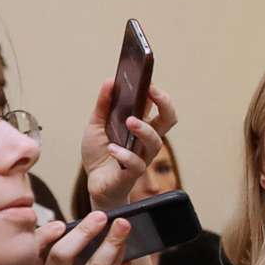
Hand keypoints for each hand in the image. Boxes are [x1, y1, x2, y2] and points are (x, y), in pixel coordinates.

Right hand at [25, 211, 130, 264]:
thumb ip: (49, 262)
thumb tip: (69, 229)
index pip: (32, 254)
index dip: (44, 236)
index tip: (58, 223)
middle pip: (61, 257)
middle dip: (83, 233)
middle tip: (100, 216)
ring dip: (110, 245)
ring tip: (123, 228)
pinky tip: (127, 256)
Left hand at [82, 79, 176, 212]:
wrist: (95, 183)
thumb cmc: (100, 154)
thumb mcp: (96, 124)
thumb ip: (103, 105)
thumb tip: (110, 81)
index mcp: (141, 125)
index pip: (159, 106)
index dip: (158, 93)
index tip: (147, 82)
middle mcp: (146, 140)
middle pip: (169, 119)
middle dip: (165, 103)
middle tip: (151, 92)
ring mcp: (142, 156)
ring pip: (155, 141)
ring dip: (143, 129)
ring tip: (128, 122)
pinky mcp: (133, 173)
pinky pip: (137, 164)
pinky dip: (124, 155)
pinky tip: (112, 149)